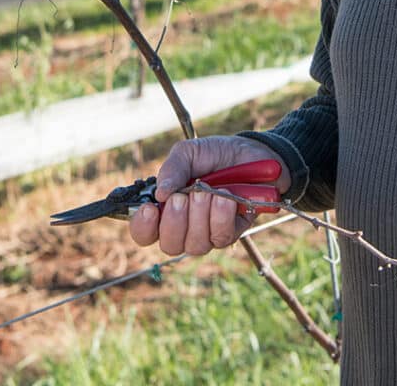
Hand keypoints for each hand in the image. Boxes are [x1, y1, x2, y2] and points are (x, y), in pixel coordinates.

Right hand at [128, 135, 289, 255]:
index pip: (145, 233)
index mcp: (167, 208)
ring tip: (209, 191)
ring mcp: (208, 232)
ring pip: (195, 244)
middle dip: (175, 220)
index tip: (151, 209)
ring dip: (200, 215)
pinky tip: (226, 196)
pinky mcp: (232, 232)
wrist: (253, 152)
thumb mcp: (190, 152)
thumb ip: (172, 168)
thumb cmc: (216, 154)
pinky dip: (221, 215)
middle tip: (185, 195)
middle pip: (170, 245)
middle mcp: (185, 227)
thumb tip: (160, 193)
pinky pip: (220, 237)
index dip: (143, 227)